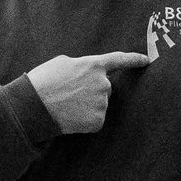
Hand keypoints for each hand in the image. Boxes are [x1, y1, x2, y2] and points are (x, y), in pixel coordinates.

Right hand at [27, 49, 155, 134]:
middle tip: (70, 94)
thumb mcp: (62, 62)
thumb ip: (81, 65)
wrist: (33, 106)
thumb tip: (86, 72)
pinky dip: (85, 121)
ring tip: (67, 105)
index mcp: (94, 65)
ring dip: (87, 106)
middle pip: (105, 88)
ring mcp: (101, 103)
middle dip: (91, 91)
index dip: (134, 59)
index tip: (146, 60)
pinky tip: (71, 117)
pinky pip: (95, 120)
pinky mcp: (97, 120)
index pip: (119, 60)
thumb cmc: (43, 81)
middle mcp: (102, 84)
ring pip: (99, 105)